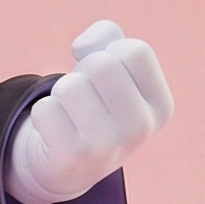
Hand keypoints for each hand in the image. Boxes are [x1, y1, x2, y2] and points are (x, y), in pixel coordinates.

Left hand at [4, 19, 173, 203]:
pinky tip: (56, 131)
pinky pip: (45, 109)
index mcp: (160, 105)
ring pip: (70, 86)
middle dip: (82, 72)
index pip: (136, 51)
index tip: (105, 76)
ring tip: (70, 113)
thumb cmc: (96, 106)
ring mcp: (108, 145)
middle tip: (84, 96)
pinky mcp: (73, 157)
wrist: (72, 166)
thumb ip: (108, 38)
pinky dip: (44, 113)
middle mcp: (141, 128)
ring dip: (61, 93)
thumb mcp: (115, 69)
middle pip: (101, 64)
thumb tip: (82, 48)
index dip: (110, 52)